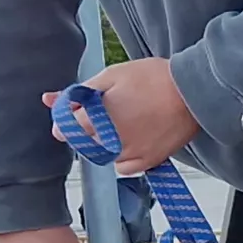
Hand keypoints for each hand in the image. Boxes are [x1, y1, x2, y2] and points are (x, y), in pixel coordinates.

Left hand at [47, 59, 196, 174]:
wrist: (193, 92)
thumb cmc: (155, 79)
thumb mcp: (112, 76)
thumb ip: (79, 92)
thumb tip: (49, 99)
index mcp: (98, 116)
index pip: (66, 128)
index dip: (67, 119)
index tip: (75, 113)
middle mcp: (110, 139)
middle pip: (83, 143)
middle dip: (87, 129)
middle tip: (106, 113)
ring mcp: (129, 153)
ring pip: (102, 155)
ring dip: (105, 142)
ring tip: (125, 122)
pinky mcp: (147, 162)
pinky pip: (123, 167)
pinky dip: (123, 156)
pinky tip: (134, 139)